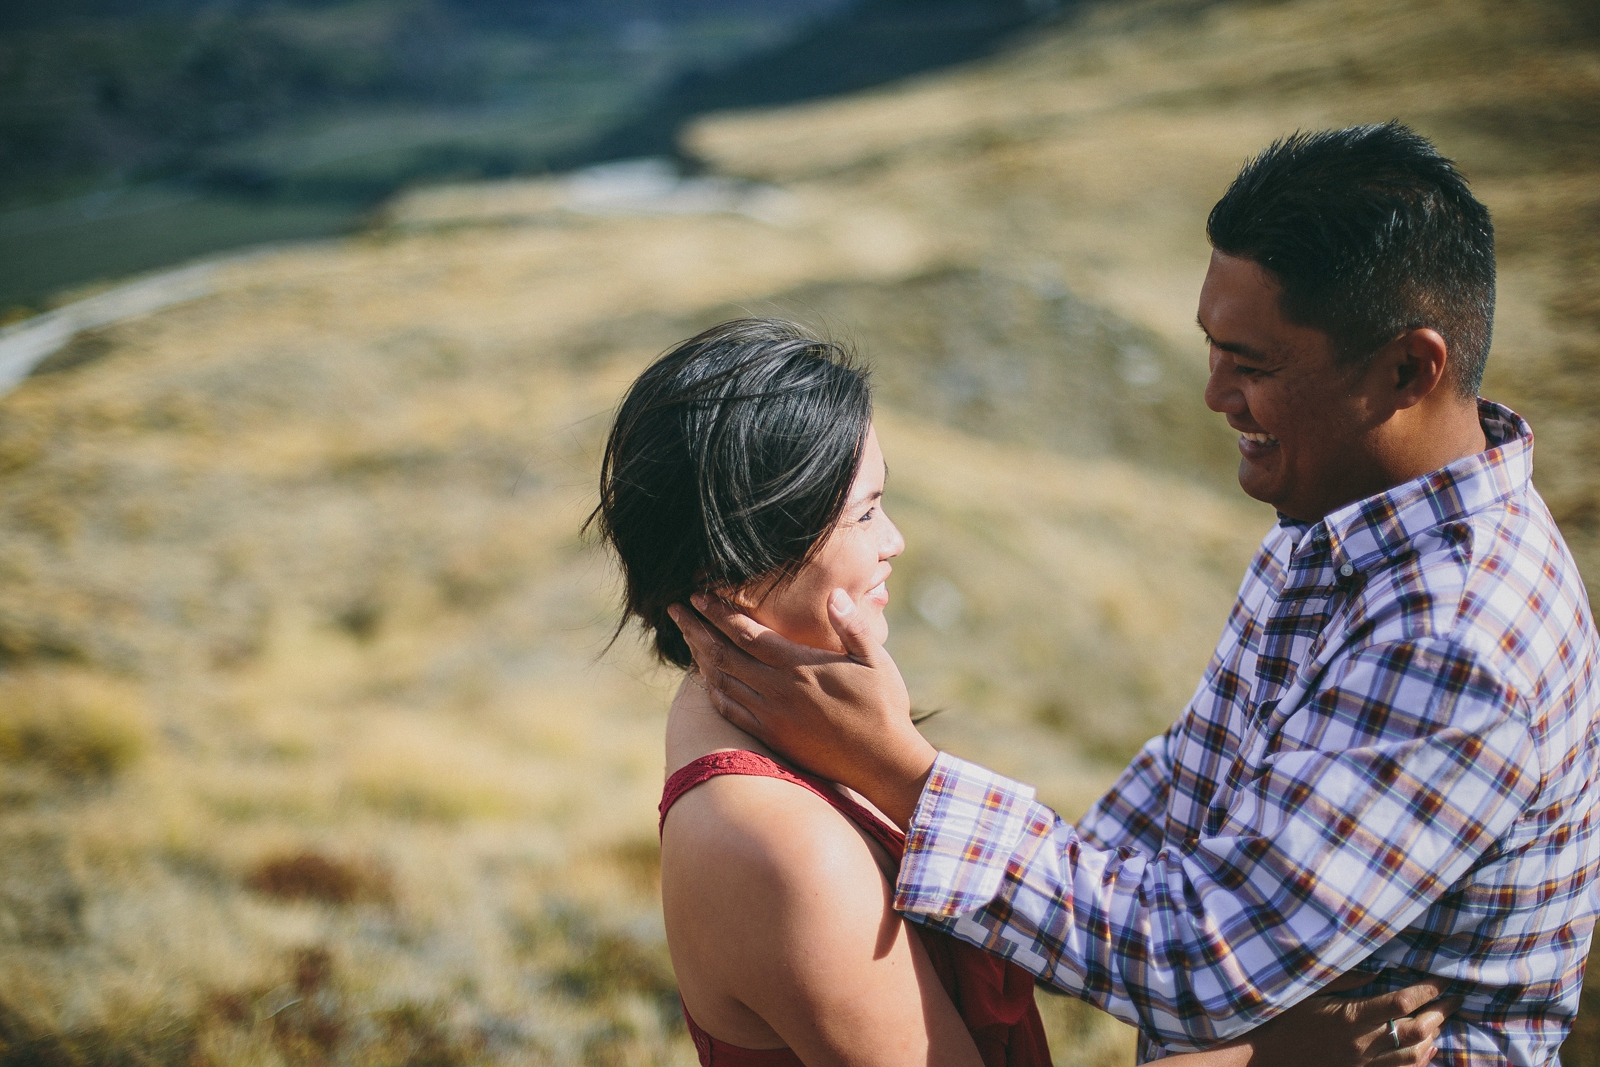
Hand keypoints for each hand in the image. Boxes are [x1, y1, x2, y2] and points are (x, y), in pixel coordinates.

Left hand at [669, 590, 936, 826]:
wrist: (881, 763)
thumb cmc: (883, 707)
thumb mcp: (875, 660)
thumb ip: (852, 626)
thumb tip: (833, 595)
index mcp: (799, 666)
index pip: (746, 633)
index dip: (719, 612)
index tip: (698, 595)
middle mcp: (777, 690)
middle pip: (722, 655)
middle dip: (696, 629)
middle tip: (675, 610)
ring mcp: (770, 716)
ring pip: (721, 682)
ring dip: (700, 657)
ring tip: (687, 638)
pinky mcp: (771, 737)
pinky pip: (730, 711)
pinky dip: (713, 691)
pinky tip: (708, 680)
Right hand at [1235, 974, 1462, 1066]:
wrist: (1271, 1057)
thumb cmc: (1287, 1019)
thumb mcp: (1310, 991)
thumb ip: (1345, 980)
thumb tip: (1378, 970)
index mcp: (1350, 1017)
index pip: (1399, 1002)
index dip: (1425, 990)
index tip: (1439, 980)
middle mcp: (1363, 1043)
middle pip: (1416, 1030)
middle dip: (1440, 1013)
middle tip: (1453, 999)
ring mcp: (1365, 1064)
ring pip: (1415, 1054)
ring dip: (1434, 1036)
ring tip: (1443, 1020)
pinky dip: (1421, 1059)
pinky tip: (1428, 1048)